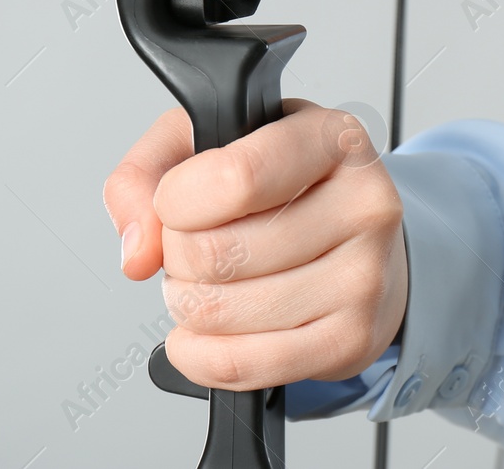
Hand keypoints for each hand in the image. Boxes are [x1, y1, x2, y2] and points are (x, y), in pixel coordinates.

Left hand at [102, 101, 406, 390]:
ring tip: (210, 285)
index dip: (177, 200)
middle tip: (193, 249)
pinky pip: (242, 364)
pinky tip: (204, 334)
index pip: (235, 178)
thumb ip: (147, 171)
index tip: (176, 202)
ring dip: (187, 306)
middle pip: (216, 253)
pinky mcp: (354, 338)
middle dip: (177, 258)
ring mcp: (364, 276)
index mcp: (331, 138)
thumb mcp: (210, 141)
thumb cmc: (285, 188)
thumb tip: (139, 251)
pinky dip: (200, 357)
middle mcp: (362, 203)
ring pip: (220, 312)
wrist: (360, 242)